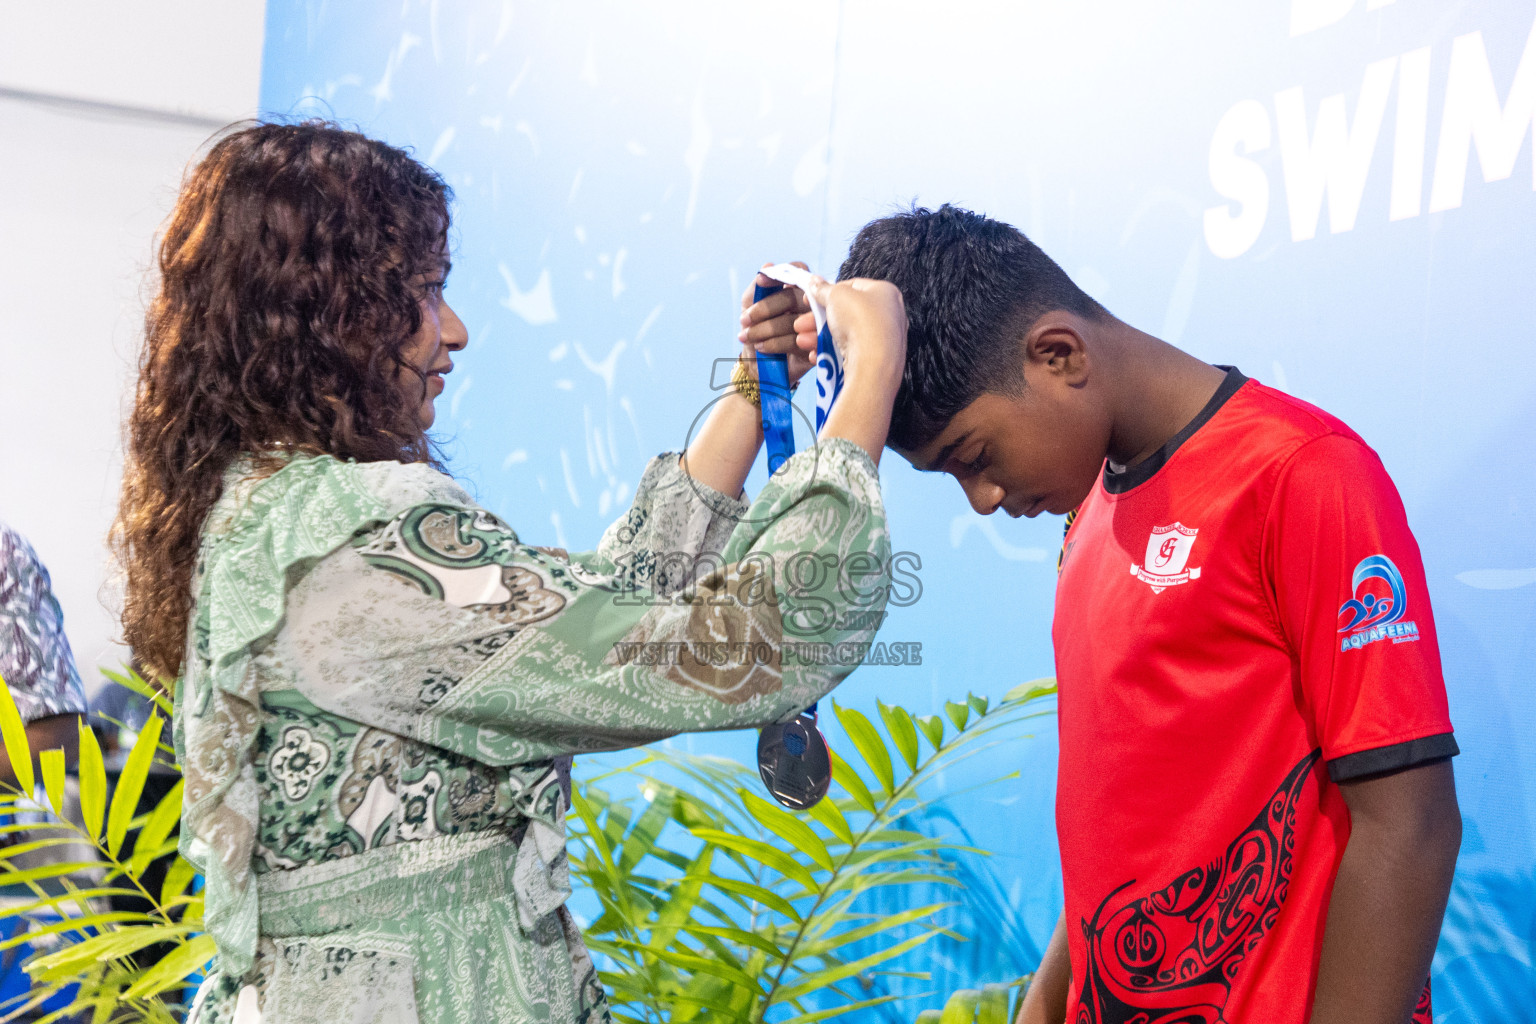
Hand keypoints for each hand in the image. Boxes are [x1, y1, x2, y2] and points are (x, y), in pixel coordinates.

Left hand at [738, 262, 814, 385]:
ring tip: (752, 339)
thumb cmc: (755, 332)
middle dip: (766, 309)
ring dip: (769, 330)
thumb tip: (767, 265)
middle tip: (745, 321)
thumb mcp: (749, 307)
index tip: (760, 283)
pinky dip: (780, 345)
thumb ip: (757, 287)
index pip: (799, 272)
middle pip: (795, 297)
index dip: (781, 276)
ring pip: (796, 321)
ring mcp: (816, 327)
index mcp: (796, 291)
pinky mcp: (816, 348)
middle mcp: (809, 306)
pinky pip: (801, 343)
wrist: (755, 367)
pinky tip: (765, 348)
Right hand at [796, 274, 906, 390]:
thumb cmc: (860, 321)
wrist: (873, 364)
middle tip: (799, 324)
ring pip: (845, 333)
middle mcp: (888, 314)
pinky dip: (831, 352)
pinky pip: (850, 352)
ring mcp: (883, 339)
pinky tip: (815, 354)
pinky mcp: (876, 359)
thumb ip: (823, 288)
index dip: (828, 291)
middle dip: (818, 318)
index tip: (809, 299)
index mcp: (885, 292)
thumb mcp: (836, 295)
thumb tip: (814, 282)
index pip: (852, 286)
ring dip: (819, 336)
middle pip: (845, 312)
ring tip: (802, 341)